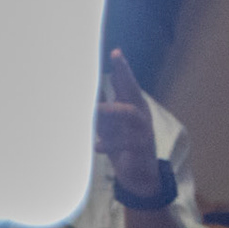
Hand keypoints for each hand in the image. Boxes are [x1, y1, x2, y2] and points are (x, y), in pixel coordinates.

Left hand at [95, 49, 161, 195]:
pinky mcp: (140, 148)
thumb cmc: (122, 145)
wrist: (140, 176)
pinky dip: (109, 143)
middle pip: (132, 90)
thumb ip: (102, 106)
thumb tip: (85, 87)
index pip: (127, 83)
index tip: (114, 51)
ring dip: (110, 110)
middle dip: (124, 74)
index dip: (121, 67)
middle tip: (116, 57)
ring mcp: (143, 130)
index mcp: (133, 106)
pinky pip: (124, 142)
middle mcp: (140, 114)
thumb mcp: (110, 124)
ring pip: (128, 114)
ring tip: (95, 109)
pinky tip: (96, 146)